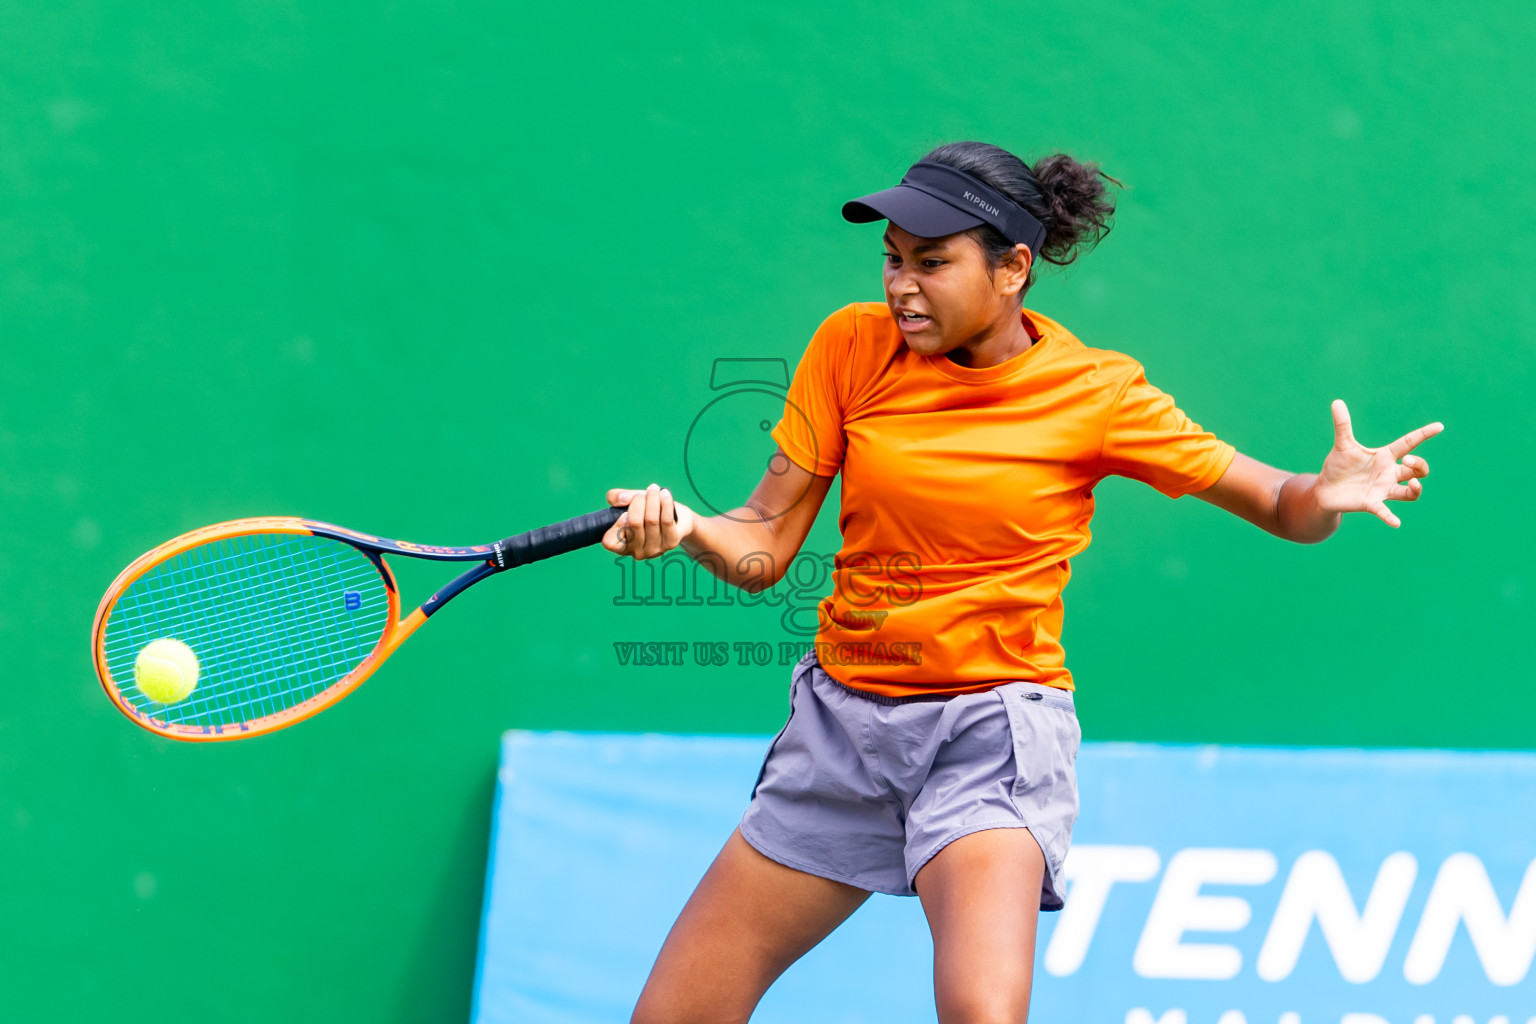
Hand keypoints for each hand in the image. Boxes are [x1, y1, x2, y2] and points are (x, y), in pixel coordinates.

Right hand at [601, 483, 695, 557]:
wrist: (677, 519)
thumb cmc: (646, 510)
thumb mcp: (628, 502)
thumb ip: (617, 497)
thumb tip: (621, 498)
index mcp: (621, 546)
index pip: (610, 542)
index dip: (617, 524)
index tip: (625, 512)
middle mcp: (636, 552)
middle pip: (634, 523)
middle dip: (638, 501)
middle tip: (642, 493)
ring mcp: (654, 550)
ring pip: (651, 520)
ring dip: (652, 499)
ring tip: (654, 489)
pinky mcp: (670, 544)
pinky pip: (666, 520)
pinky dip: (665, 503)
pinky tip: (664, 494)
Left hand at [1314, 399, 1443, 527]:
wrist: (1325, 489)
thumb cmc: (1338, 466)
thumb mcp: (1342, 445)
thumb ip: (1342, 425)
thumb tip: (1336, 402)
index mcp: (1385, 456)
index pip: (1409, 443)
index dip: (1423, 434)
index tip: (1439, 426)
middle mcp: (1389, 473)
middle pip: (1416, 468)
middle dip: (1419, 464)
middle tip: (1409, 460)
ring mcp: (1383, 489)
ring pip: (1410, 492)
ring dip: (1416, 488)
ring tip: (1413, 483)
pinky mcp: (1372, 504)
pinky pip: (1385, 512)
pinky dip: (1390, 517)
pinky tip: (1396, 523)